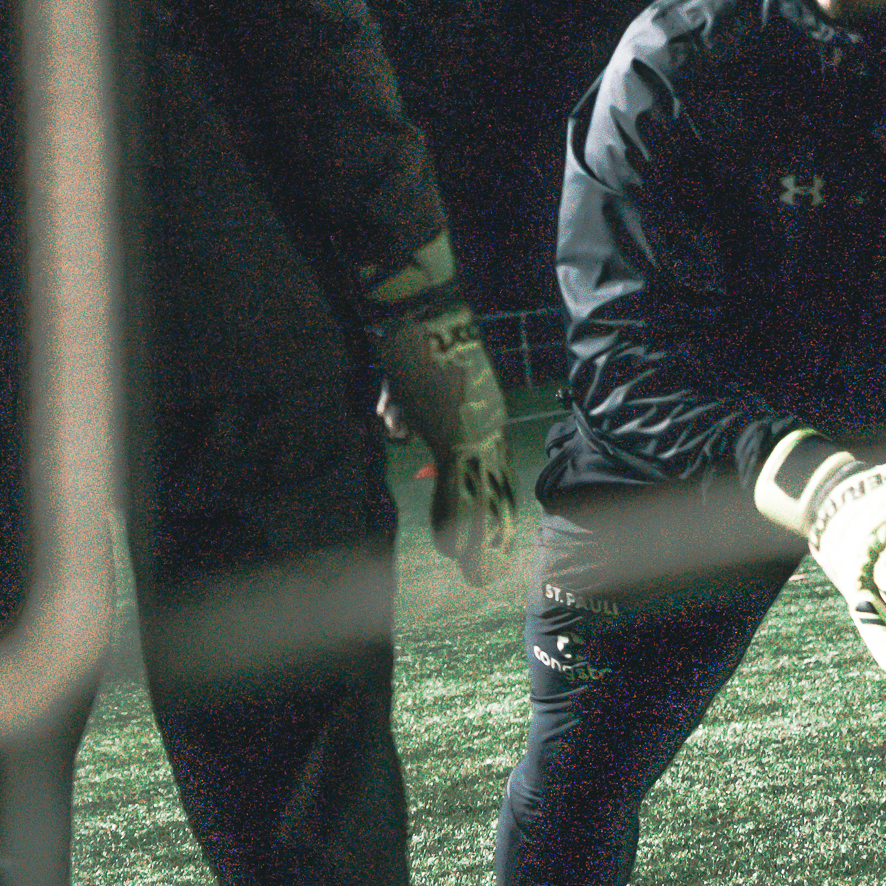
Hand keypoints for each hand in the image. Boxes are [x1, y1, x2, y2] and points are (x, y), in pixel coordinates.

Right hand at [362, 236, 519, 584]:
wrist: (422, 312)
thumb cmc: (414, 338)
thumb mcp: (407, 381)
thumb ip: (401, 408)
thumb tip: (393, 429)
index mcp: (482, 413)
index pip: (490, 469)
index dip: (488, 507)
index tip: (493, 539)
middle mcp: (486, 424)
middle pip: (491, 490)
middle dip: (486, 535)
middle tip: (488, 574)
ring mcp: (474, 431)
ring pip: (476, 497)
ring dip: (469, 536)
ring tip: (464, 554)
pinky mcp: (455, 434)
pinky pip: (456, 487)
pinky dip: (450, 518)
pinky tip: (445, 530)